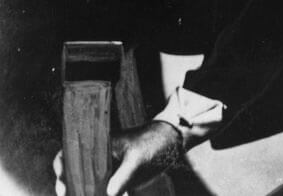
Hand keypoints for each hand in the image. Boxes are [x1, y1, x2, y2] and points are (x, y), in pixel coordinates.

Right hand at [53, 121, 182, 195]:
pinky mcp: (116, 182)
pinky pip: (100, 192)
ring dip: (81, 194)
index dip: (61, 167)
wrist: (170, 145)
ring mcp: (107, 170)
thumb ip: (124, 176)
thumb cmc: (152, 143)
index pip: (71, 151)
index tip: (62, 184)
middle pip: (74, 172)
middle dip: (68, 186)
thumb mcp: (138, 158)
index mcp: (99, 145)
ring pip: (86, 184)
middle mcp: (99, 158)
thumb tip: (109, 195)